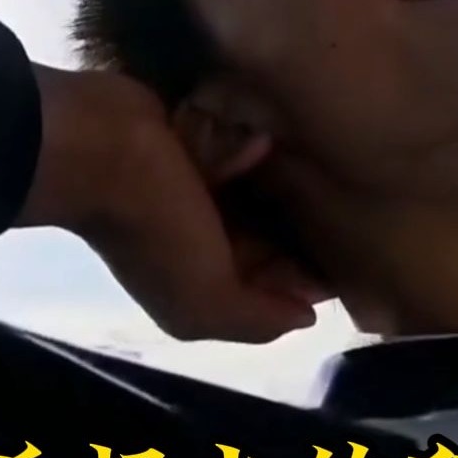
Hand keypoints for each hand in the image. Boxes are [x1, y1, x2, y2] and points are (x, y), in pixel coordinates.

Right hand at [16, 64, 325, 342]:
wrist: (100, 145)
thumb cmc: (159, 227)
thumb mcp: (205, 299)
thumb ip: (256, 318)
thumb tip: (305, 316)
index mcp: (201, 291)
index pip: (272, 294)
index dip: (312, 279)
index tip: (357, 253)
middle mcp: (200, 249)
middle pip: (268, 246)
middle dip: (305, 232)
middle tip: (355, 206)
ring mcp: (195, 199)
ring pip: (258, 200)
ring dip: (287, 188)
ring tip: (332, 169)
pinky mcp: (194, 152)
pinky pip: (239, 154)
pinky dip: (257, 150)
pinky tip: (281, 138)